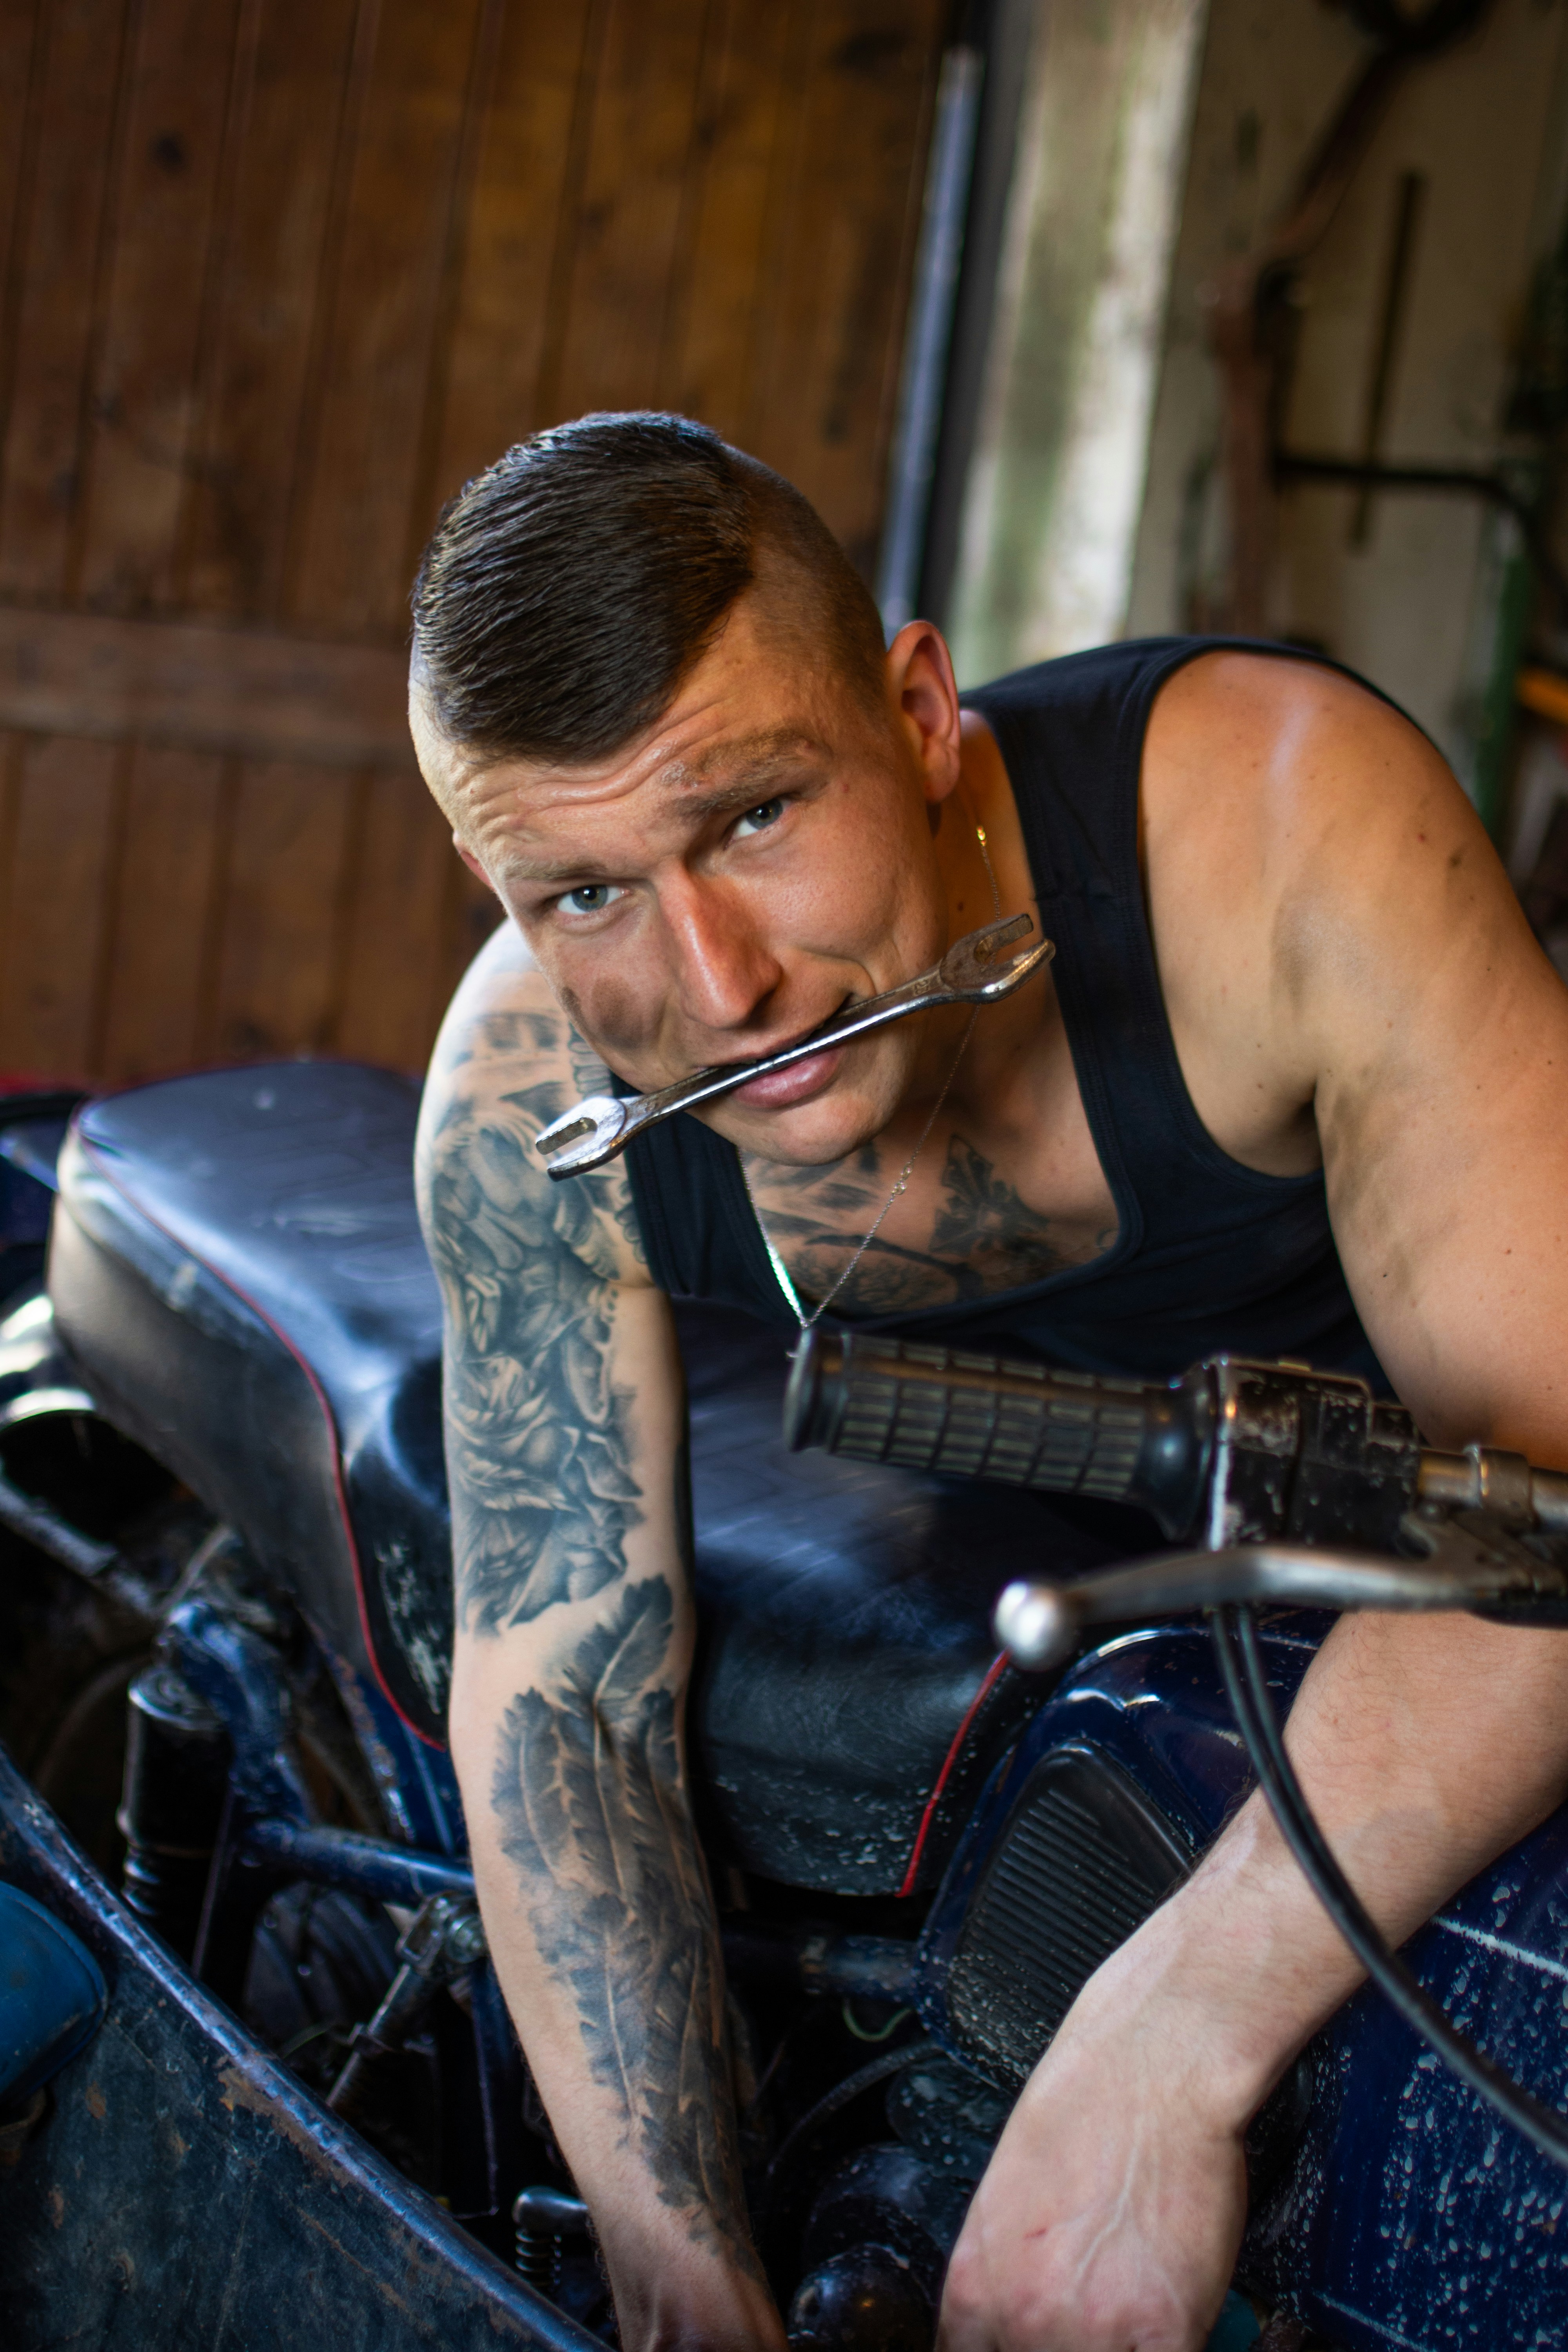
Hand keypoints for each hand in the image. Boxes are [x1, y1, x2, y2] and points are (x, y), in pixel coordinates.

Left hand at [937, 1969, 1248, 2351]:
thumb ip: (1006, 2272)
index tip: (1025, 2339)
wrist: (1156, 2062)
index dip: (1006, 2350)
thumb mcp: (1009, 2194)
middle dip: (1065, 2345)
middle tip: (1093, 2313)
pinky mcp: (1164, 2327)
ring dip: (1120, 2346)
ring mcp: (1091, 2329)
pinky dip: (1174, 2346)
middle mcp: (1022, 2315)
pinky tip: (1172, 2319)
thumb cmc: (1087, 2104)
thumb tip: (1015, 2324)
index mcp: (974, 2283)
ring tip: (1134, 2309)